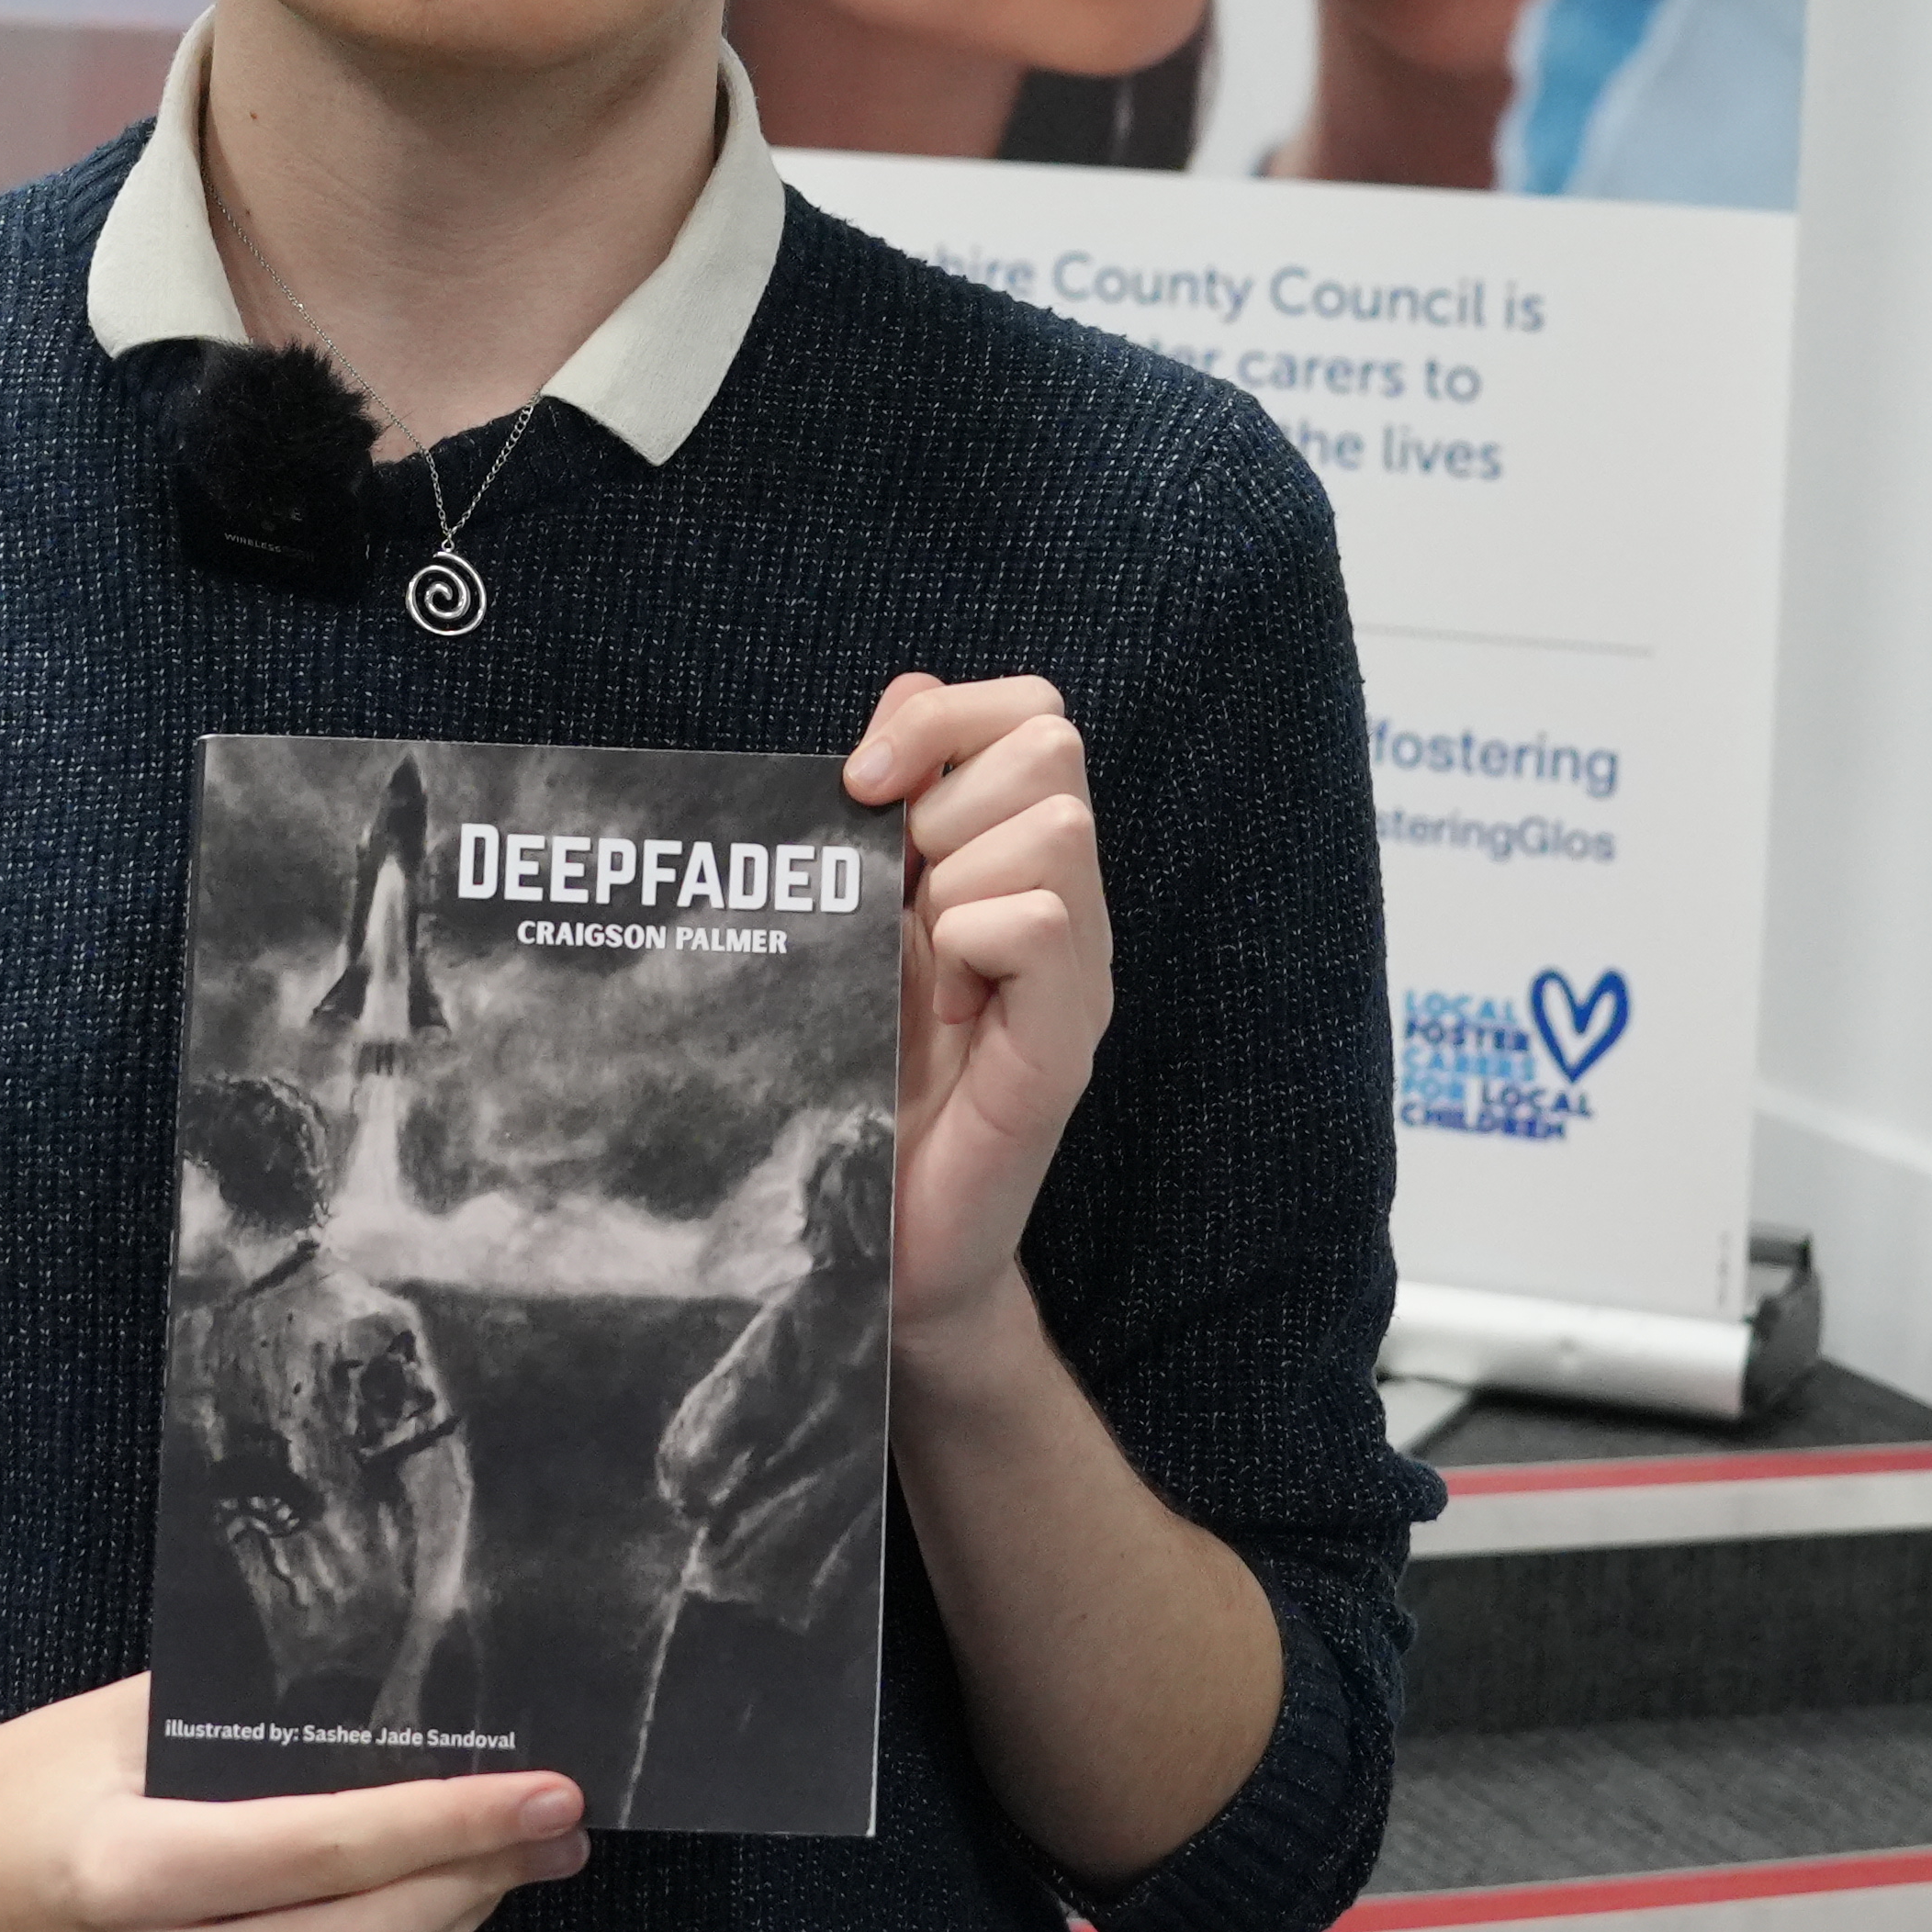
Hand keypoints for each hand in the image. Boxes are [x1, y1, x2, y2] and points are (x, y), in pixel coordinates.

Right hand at [0, 1674, 583, 1931]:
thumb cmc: (8, 1789)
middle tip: (559, 1819)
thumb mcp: (115, 1719)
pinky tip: (434, 1904)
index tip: (546, 1790)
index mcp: (123, 1875)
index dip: (453, 1824)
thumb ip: (247, 1710)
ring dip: (456, 1924)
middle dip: (483, 1879)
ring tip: (521, 1857)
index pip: (329, 1853)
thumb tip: (398, 1694)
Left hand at [852, 670, 1109, 1370]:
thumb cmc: (856, 1082)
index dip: (941, 719)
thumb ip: (884, 815)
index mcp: (1014, 863)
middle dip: (948, 794)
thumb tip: (906, 692)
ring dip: (956, 877)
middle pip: (1051, 743)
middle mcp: (1065, 905)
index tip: (859, 786)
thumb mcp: (856, 922)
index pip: (1031, 712)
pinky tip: (946, 1003)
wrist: (871, 1240)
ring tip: (922, 965)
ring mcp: (1075, 974)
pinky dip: (974, 940)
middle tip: (901, 897)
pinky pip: (1041, 922)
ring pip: (1053, 826)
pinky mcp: (1063, 1046)